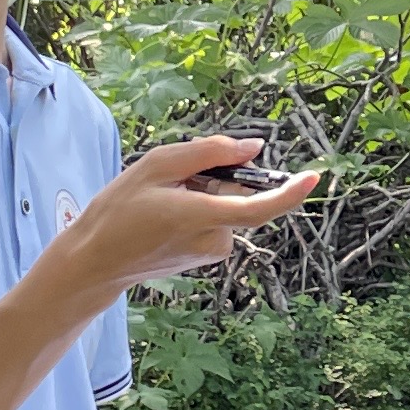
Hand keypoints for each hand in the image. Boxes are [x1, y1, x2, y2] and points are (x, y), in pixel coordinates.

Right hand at [54, 136, 317, 292]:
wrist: (96, 261)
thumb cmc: (119, 210)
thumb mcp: (155, 166)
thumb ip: (209, 152)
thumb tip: (254, 148)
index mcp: (200, 216)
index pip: (259, 208)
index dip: (289, 192)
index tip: (314, 177)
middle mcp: (213, 238)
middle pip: (236, 193)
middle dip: (216, 175)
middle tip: (172, 177)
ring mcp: (211, 251)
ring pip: (225, 204)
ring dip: (203, 191)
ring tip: (161, 199)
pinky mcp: (206, 255)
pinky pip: (214, 217)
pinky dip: (198, 207)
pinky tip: (165, 213)